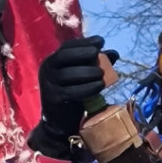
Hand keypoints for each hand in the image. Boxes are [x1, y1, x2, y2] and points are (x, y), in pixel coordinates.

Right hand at [28, 36, 111, 156]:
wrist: (60, 121)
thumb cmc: (72, 94)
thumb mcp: (83, 76)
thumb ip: (96, 64)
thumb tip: (114, 53)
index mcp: (52, 61)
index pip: (67, 47)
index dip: (84, 42)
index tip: (101, 41)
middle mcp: (47, 70)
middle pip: (64, 56)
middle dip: (83, 53)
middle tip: (98, 54)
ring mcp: (49, 84)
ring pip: (69, 74)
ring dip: (88, 72)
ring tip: (101, 74)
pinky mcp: (54, 98)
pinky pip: (73, 91)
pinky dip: (88, 88)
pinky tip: (99, 87)